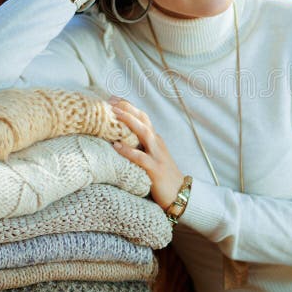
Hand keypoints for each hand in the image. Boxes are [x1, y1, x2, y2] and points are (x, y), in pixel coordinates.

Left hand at [108, 96, 185, 210]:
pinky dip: (127, 151)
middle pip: (143, 119)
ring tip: (114, 114)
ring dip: (129, 122)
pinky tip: (116, 146)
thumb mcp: (151, 156)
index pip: (142, 117)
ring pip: (144, 133)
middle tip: (110, 100)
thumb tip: (117, 138)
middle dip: (127, 108)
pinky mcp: (155, 169)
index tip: (112, 98)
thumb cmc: (162, 176)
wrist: (180, 193)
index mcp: (155, 139)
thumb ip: (140, 146)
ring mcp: (157, 155)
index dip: (128, 106)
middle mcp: (157, 143)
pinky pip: (140, 157)